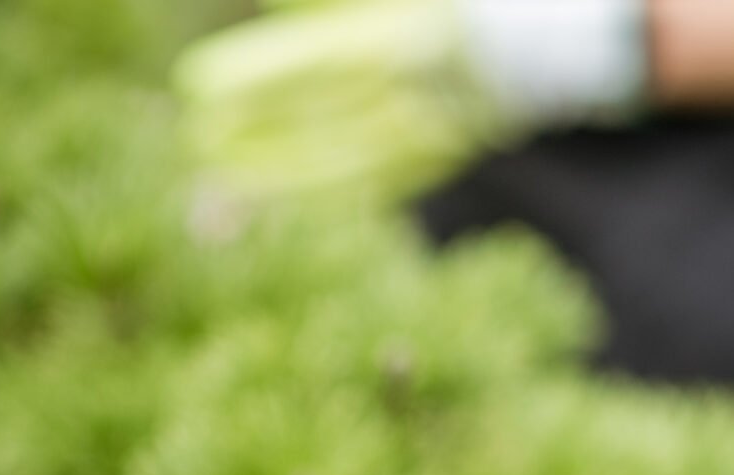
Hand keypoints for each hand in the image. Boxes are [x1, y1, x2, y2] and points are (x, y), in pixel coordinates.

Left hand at [175, 0, 647, 202]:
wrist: (533, 51)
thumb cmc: (450, 9)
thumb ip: (327, 2)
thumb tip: (263, 4)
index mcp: (398, 41)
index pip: (312, 62)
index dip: (253, 79)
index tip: (200, 87)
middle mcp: (411, 91)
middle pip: (317, 115)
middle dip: (253, 129)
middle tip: (200, 137)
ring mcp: (427, 131)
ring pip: (340, 158)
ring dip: (279, 173)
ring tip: (226, 180)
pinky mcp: (436, 158)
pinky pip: (374, 183)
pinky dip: (324, 192)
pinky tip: (283, 197)